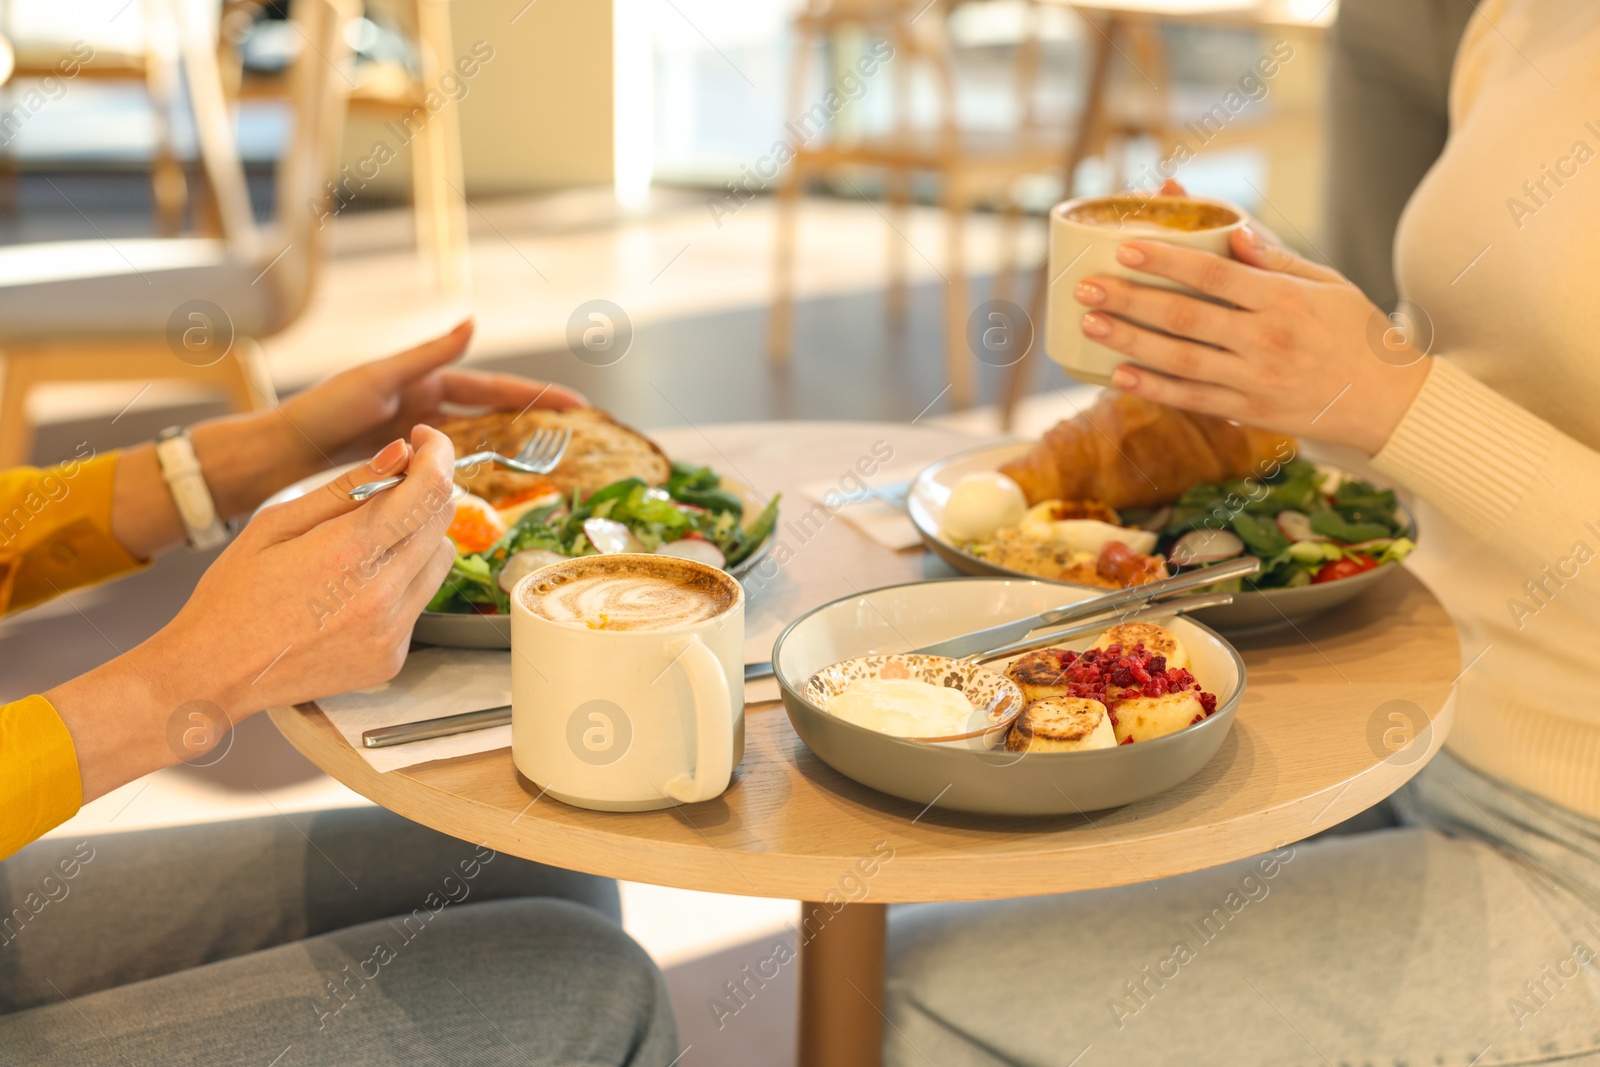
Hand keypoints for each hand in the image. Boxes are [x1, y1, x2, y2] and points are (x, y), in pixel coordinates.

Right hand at [51, 426, 459, 799]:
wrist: (214, 673)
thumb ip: (346, 487)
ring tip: (367, 542)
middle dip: (427, 490)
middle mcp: (381, 595)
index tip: (426, 440)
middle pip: (441, 521)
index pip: (429, 490)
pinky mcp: (393, 659)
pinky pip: (419, 602)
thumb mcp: (275, 523)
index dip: (438, 454)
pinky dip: (401, 582)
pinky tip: (355, 589)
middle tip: (395, 482)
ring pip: (439, 561)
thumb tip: (399, 452)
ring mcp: (392, 632)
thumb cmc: (234, 595)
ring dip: (417, 537)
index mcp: (348, 552)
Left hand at [109, 320, 586, 558]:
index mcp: (427, 383)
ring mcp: (421, 437)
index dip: (538, 397)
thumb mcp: (379, 377)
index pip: (496, 389)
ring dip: (514, 452)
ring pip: (481, 444)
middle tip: (579, 437)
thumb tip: (473, 323)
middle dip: (537, 423)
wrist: (284, 452)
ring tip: (553, 465)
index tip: (577, 406)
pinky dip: (480, 476)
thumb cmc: (324, 409)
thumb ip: (429, 355)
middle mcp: (429, 407)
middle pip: (497, 416)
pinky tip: (502, 492)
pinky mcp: (409, 464)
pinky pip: (456, 469)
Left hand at [1073, 221, 1431, 454]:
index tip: (1124, 248)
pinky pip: (1192, 399)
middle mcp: (1266, 341)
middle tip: (1086, 288)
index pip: (1213, 276)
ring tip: (1090, 325)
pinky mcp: (1250, 411)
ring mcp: (1255, 380)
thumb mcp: (1326, 284)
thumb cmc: (1354, 332)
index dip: (1165, 261)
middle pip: (1185, 318)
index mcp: (1284, 300)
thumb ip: (1275, 257)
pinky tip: (1118, 375)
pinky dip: (1153, 388)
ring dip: (1130, 342)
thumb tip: (1233, 227)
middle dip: (1130, 300)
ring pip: (1180, 361)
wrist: (1389, 400)